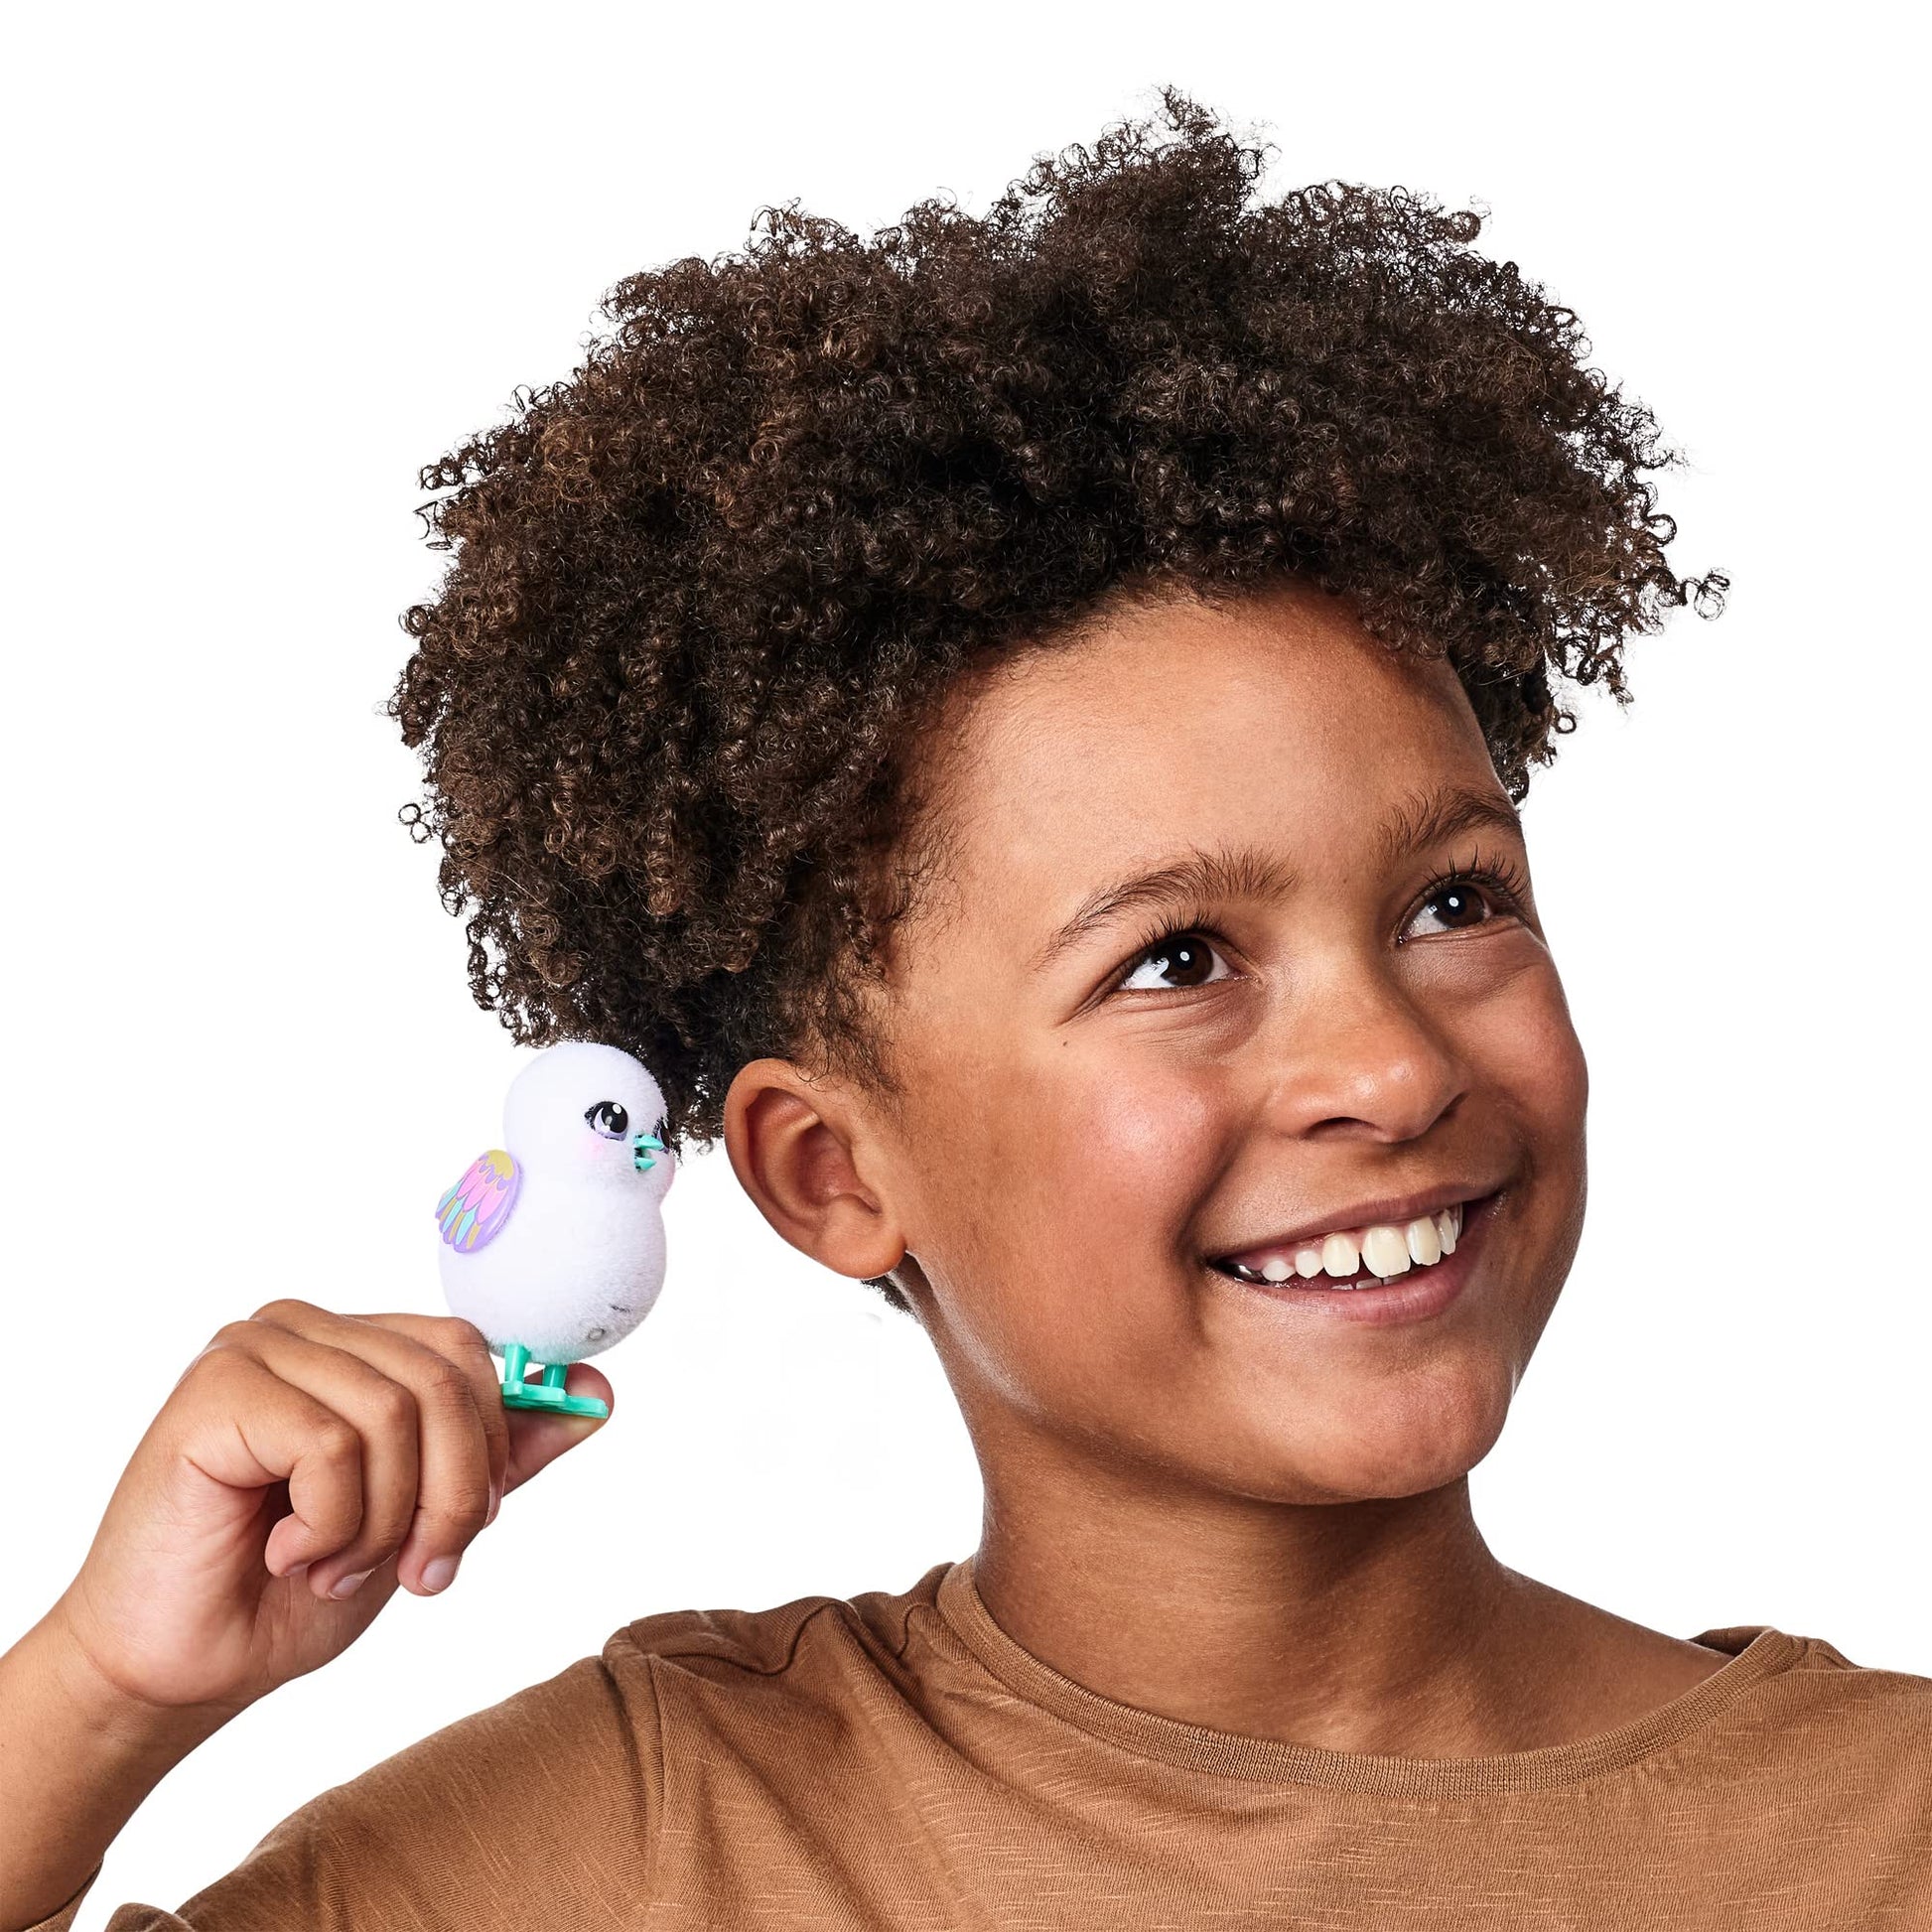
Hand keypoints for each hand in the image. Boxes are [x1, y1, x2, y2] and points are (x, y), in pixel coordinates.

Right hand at [47, 1300, 611, 1716]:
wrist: (177, 1670)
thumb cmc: (288, 1593)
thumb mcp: (422, 1519)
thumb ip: (499, 1454)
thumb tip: (598, 1393)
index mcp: (356, 1345)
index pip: (473, 1352)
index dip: (494, 1443)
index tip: (475, 1526)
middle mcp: (307, 1329)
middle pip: (449, 1377)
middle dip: (454, 1493)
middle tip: (416, 1570)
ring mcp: (256, 1348)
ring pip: (397, 1412)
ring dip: (384, 1522)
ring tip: (333, 1566)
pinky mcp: (216, 1388)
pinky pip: (332, 1443)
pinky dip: (331, 1521)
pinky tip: (284, 1553)